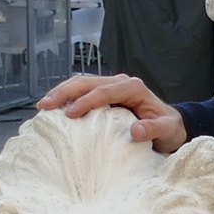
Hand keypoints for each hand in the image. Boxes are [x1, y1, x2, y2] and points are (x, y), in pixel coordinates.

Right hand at [39, 74, 185, 152]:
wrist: (170, 125)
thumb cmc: (169, 128)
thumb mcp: (167, 130)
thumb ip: (154, 130)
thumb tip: (135, 130)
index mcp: (133, 87)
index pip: (104, 91)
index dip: (86, 101)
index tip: (70, 113)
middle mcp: (120, 83)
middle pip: (87, 82)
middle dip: (65, 92)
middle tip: (45, 105)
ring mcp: (110, 87)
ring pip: (81, 84)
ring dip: (61, 92)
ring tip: (42, 105)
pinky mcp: (104, 96)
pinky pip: (82, 92)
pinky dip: (66, 98)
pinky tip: (52, 108)